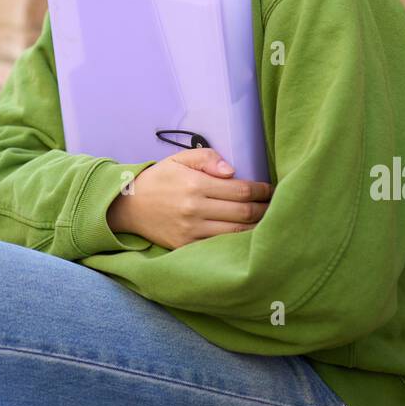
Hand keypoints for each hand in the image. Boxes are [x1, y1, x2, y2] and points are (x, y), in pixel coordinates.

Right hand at [107, 147, 271, 250]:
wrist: (128, 206)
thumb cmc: (159, 180)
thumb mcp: (179, 159)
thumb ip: (207, 158)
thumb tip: (232, 171)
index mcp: (195, 185)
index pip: (240, 190)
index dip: (261, 191)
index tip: (271, 190)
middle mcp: (194, 209)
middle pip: (243, 212)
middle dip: (264, 209)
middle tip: (277, 207)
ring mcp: (190, 231)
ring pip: (235, 232)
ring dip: (256, 228)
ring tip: (269, 222)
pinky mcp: (185, 247)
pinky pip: (219, 246)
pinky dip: (236, 243)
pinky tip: (248, 238)